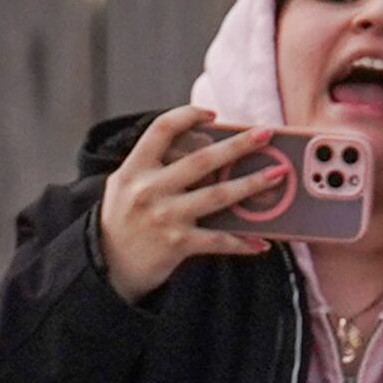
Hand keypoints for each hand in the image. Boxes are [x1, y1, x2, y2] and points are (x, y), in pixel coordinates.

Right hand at [94, 107, 283, 302]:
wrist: (105, 268)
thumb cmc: (123, 222)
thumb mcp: (125, 186)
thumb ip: (154, 166)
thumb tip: (206, 149)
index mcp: (134, 170)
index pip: (162, 130)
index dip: (188, 116)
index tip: (212, 115)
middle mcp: (148, 190)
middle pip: (201, 159)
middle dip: (238, 145)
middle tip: (266, 133)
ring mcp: (163, 217)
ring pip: (217, 195)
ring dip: (252, 184)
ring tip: (277, 174)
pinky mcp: (176, 244)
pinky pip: (217, 240)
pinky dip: (241, 242)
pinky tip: (260, 241)